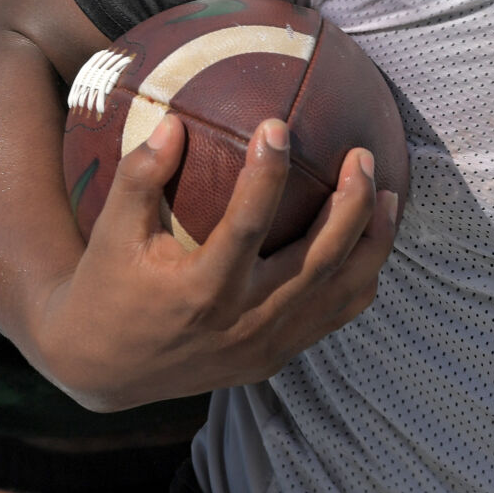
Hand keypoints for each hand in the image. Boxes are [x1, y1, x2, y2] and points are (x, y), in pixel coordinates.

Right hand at [33, 115, 398, 410]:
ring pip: (340, 292)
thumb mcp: (109, 234)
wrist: (105, 370)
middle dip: (350, 206)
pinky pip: (334, 316)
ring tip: (388, 193)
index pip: (246, 225)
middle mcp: (244, 321)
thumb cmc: (106, 289)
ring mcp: (267, 344)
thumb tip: (172, 121)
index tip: (277, 124)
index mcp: (201, 291)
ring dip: (372, 242)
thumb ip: (139, 177)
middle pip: (318, 261)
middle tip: (362, 155)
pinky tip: (369, 239)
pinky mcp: (278, 355)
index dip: (265, 174)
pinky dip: (359, 277)